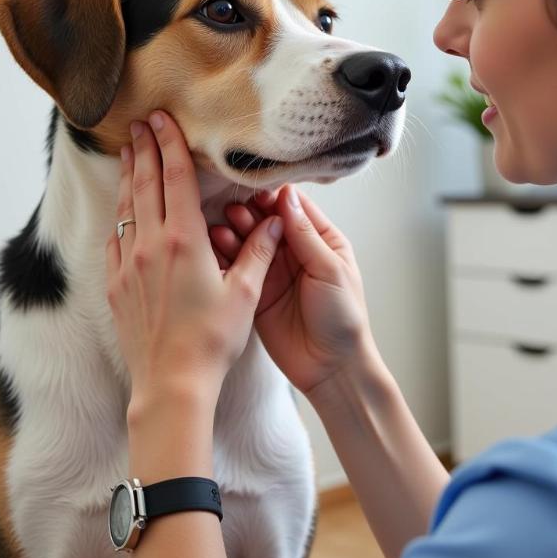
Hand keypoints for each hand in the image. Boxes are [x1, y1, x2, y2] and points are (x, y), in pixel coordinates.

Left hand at [105, 111, 283, 411]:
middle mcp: (150, 245)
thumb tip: (276, 223)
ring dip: (129, 177)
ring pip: (125, 208)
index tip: (162, 118)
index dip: (170, 143)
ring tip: (128, 154)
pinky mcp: (115, 285)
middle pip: (145, 184)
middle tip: (140, 124)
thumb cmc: (212, 340)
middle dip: (144, 150)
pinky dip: (119, 218)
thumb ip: (258, 252)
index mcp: (184, 240)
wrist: (171, 383)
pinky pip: (114, 241)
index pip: (175, 178)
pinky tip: (122, 213)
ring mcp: (128, 265)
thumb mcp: (245, 293)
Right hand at [209, 185, 377, 396]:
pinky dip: (226, 256)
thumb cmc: (343, 317)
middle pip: (268, 222)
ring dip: (235, 232)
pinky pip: (238, 267)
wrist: (331, 367)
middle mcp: (296, 252)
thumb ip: (306, 235)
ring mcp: (274, 271)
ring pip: (250, 242)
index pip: (295, 208)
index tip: (254, 190)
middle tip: (232, 210)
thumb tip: (287, 196)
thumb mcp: (329, 270)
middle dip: (250, 214)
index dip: (274, 198)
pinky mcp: (256, 292)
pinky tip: (214, 246)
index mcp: (322, 241)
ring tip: (219, 227)